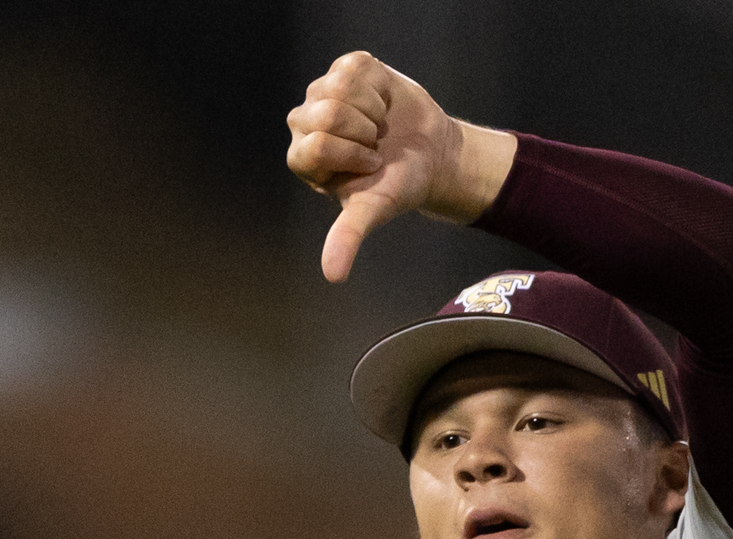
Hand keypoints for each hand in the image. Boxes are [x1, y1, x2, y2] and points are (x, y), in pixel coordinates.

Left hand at [286, 52, 515, 282]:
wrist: (430, 155)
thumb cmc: (396, 185)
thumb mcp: (372, 211)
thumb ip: (347, 237)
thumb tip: (333, 276)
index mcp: (302, 157)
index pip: (318, 144)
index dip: (354, 154)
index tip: (370, 166)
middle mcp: (304, 122)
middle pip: (329, 113)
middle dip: (364, 132)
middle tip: (374, 146)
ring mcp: (323, 91)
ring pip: (341, 87)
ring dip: (372, 111)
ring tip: (378, 126)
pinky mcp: (346, 68)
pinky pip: (358, 67)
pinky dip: (379, 88)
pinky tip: (382, 104)